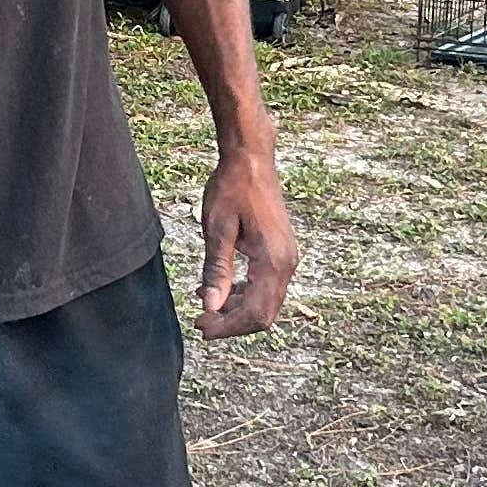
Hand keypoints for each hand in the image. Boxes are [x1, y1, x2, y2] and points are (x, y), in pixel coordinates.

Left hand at [193, 143, 298, 339]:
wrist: (251, 160)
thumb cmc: (233, 188)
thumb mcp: (217, 230)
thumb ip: (216, 270)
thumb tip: (211, 307)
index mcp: (273, 260)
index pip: (255, 312)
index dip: (227, 326)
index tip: (200, 327)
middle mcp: (286, 263)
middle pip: (264, 313)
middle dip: (232, 323)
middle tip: (200, 323)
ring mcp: (286, 258)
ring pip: (265, 302)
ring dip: (236, 310)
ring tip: (204, 307)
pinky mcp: (280, 253)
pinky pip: (264, 286)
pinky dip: (242, 294)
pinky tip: (218, 289)